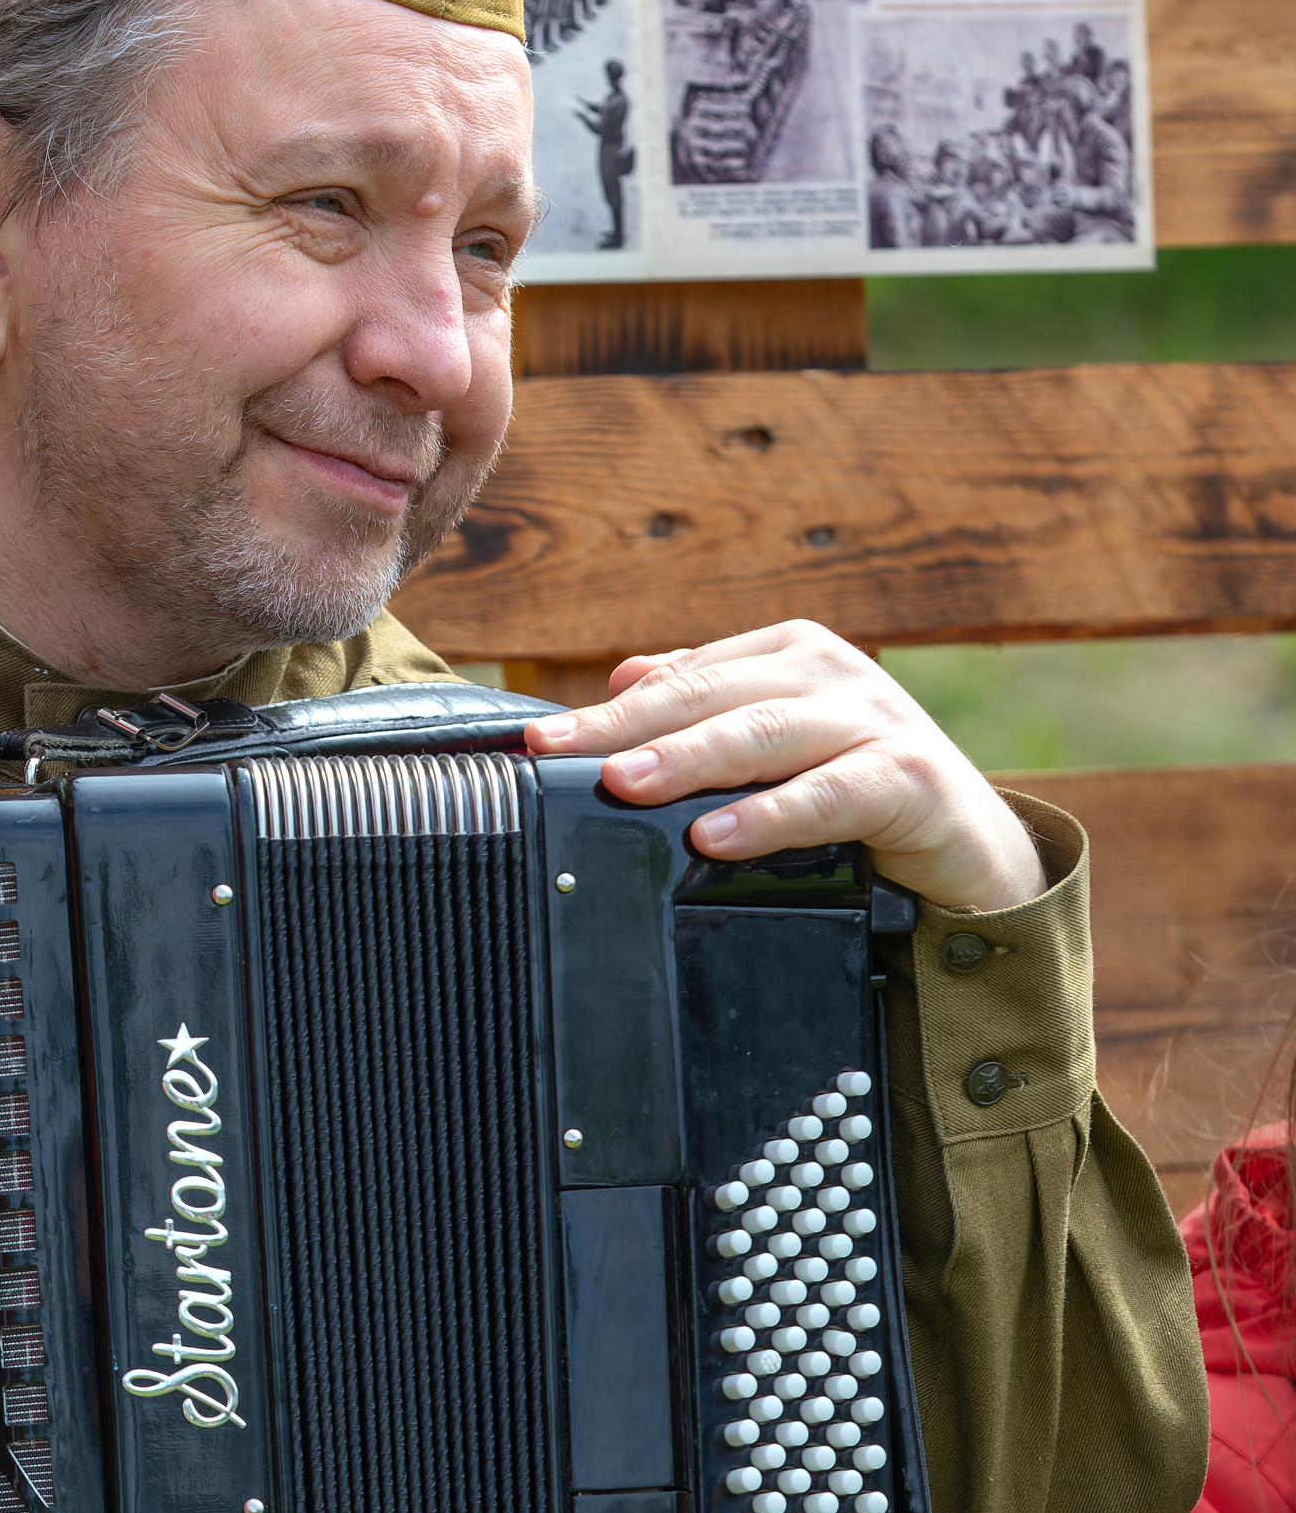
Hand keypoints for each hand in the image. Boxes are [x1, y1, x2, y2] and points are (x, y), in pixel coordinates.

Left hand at [526, 621, 1044, 913]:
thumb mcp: (778, 751)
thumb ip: (712, 710)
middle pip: (711, 696)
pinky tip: (717, 836)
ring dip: (689, 758)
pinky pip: (829, 794)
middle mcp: (831, 675)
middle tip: (558, 753)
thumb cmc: (860, 800)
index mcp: (789, 656)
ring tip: (626, 783)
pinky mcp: (911, 779)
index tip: (538, 741)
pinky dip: (771, 815)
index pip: (683, 679)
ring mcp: (875, 720)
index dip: (608, 710)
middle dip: (628, 727)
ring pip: (764, 733)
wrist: (973, 856)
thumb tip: (627, 676)